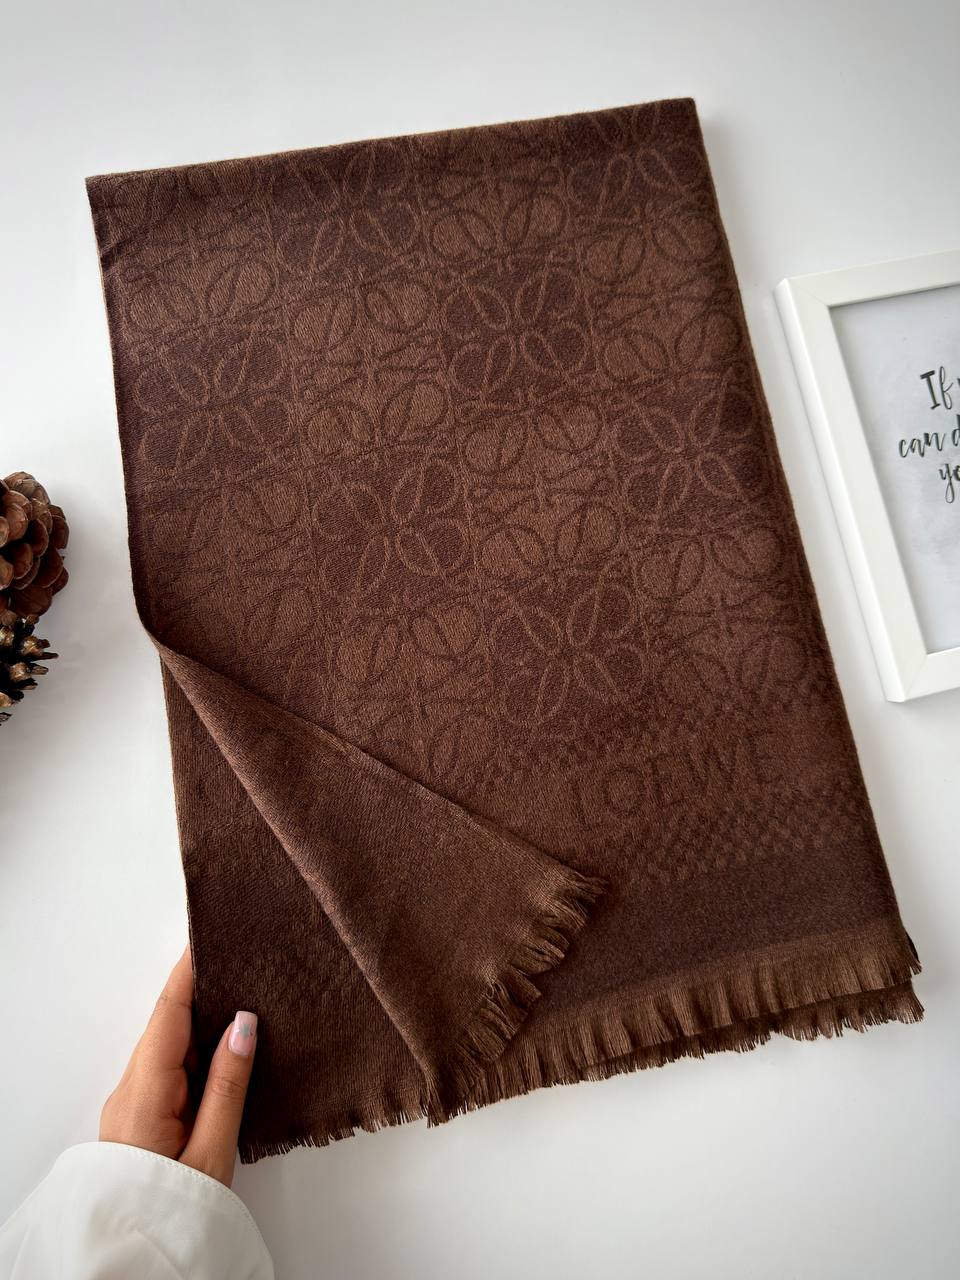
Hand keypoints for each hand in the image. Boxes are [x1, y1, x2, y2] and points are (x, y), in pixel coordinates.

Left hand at [99, 945, 256, 1187]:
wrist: (136, 1263)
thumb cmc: (174, 1210)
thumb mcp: (211, 1151)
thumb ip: (228, 1084)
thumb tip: (242, 1020)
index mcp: (146, 1090)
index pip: (169, 1012)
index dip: (190, 969)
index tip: (213, 931)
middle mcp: (132, 1088)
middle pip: (169, 1022)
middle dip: (204, 986)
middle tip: (244, 954)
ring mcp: (134, 1103)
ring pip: (171, 1045)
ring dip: (204, 1018)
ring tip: (247, 988)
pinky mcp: (143, 1118)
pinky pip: (172, 1068)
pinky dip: (199, 1048)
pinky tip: (229, 1043)